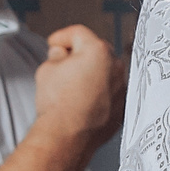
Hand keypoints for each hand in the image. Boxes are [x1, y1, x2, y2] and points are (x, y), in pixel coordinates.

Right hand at [33, 25, 124, 151]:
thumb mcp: (47, 69)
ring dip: (91, 74)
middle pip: (95, 51)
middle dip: (78, 55)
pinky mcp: (122, 107)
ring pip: (105, 72)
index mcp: (97, 51)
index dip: (61, 37)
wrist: (66, 137)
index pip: (78, 33)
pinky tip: (83, 101)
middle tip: (62, 65)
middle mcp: (115, 67)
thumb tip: (62, 55)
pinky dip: (99, 93)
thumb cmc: (58, 105)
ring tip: (72, 87)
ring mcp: (121, 88)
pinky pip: (110, 92)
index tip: (54, 44)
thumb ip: (57, 55)